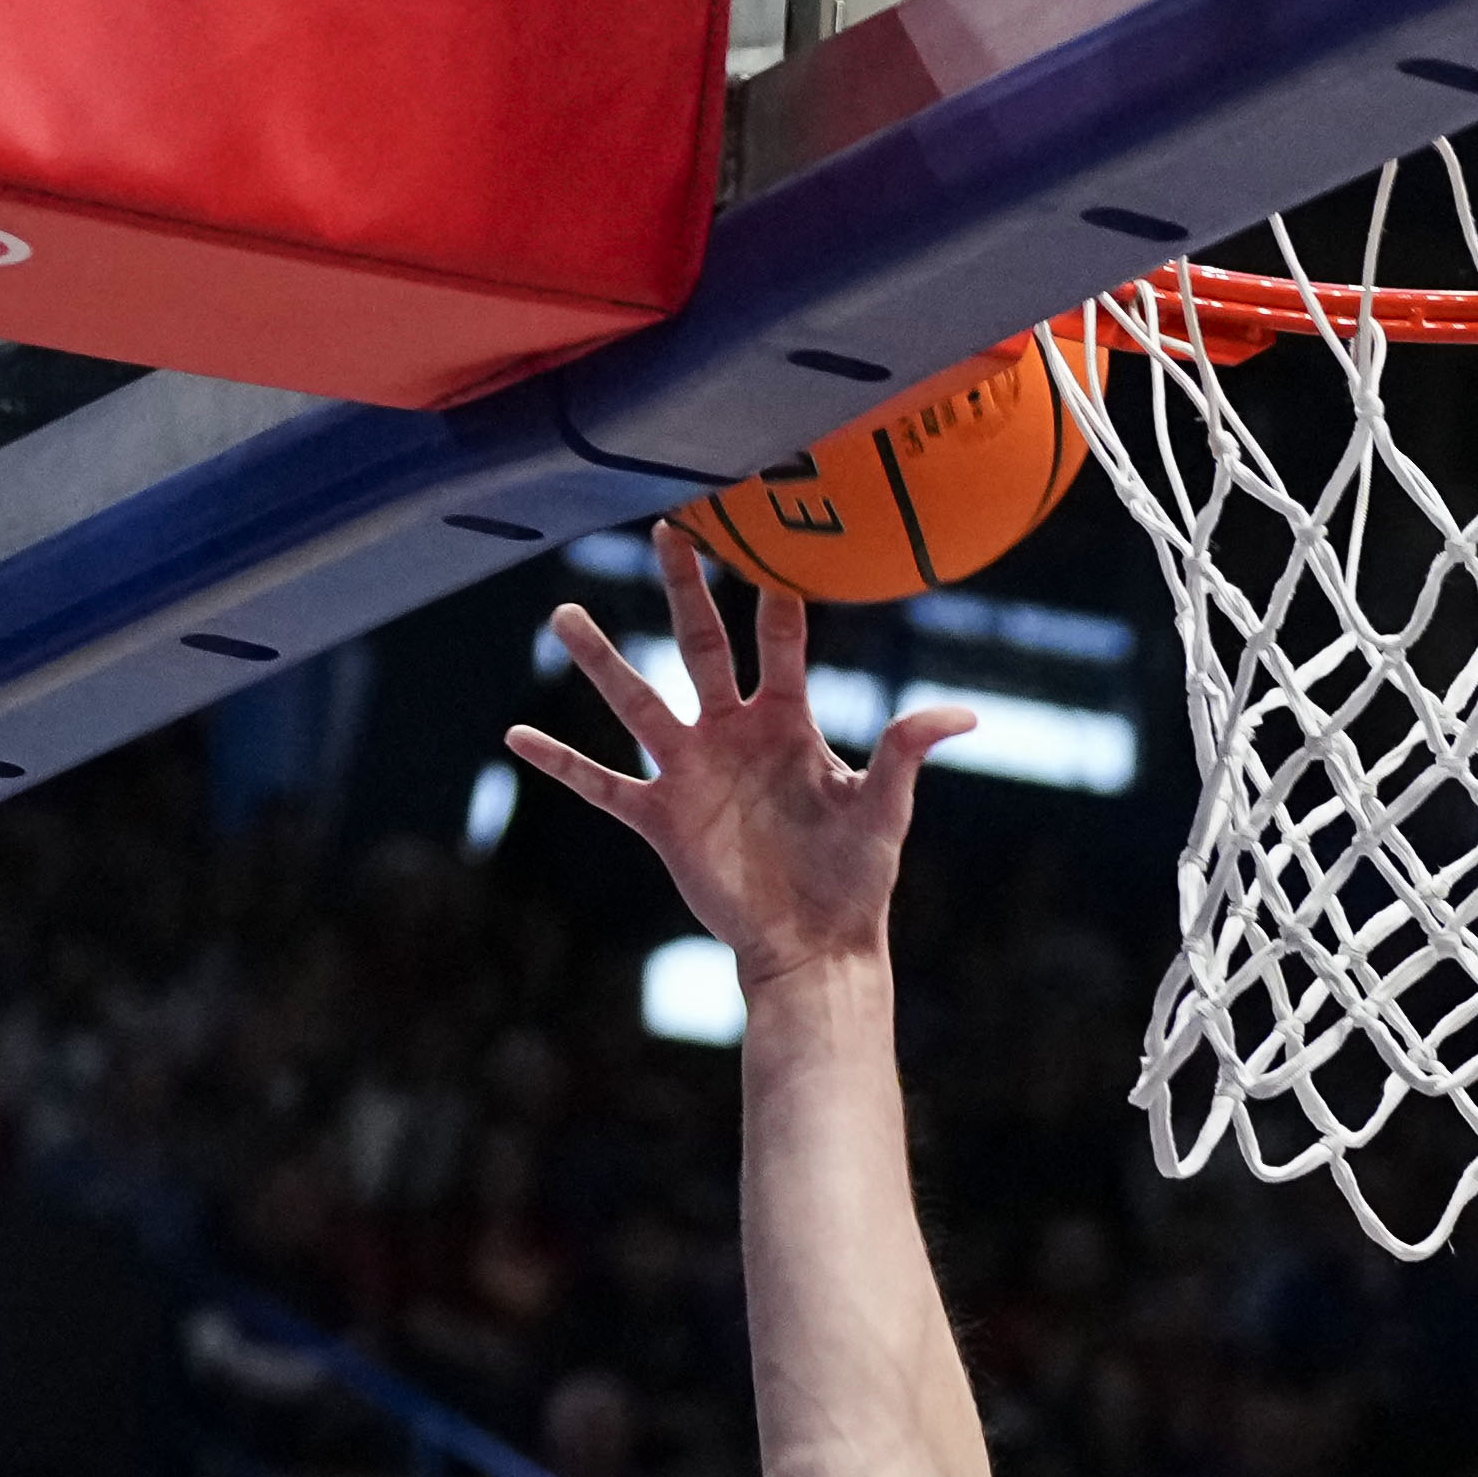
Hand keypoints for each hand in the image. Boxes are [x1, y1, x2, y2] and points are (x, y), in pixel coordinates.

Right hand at [501, 529, 974, 979]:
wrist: (816, 947)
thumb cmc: (856, 880)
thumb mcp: (884, 812)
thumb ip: (905, 753)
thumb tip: (961, 714)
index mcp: (788, 724)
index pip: (779, 642)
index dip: (773, 594)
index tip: (760, 536)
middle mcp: (733, 734)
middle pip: (702, 645)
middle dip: (686, 589)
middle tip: (667, 529)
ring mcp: (691, 773)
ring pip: (637, 701)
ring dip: (602, 660)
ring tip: (565, 613)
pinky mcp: (661, 819)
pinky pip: (600, 784)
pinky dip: (559, 762)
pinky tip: (516, 736)